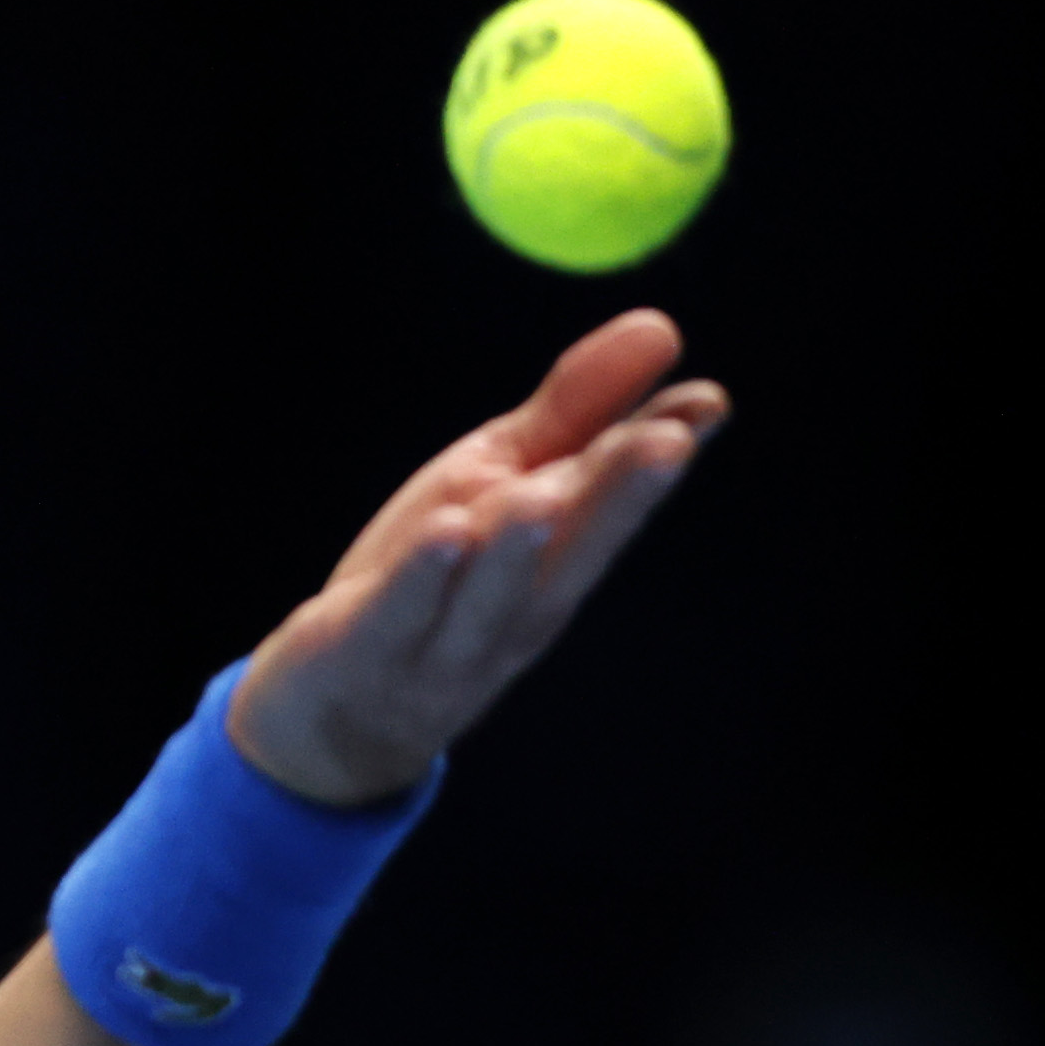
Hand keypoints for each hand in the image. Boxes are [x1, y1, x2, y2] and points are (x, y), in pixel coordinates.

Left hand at [226, 309, 728, 807]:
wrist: (337, 717)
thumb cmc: (437, 582)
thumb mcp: (502, 481)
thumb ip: (575, 412)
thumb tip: (662, 328)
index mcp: (558, 561)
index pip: (616, 508)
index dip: (657, 461)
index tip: (708, 406)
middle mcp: (518, 608)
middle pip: (571, 552)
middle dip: (617, 497)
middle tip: (667, 440)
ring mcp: (445, 641)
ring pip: (489, 595)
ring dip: (517, 546)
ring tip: (542, 494)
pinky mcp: (367, 653)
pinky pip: (400, 617)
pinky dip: (422, 579)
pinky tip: (446, 530)